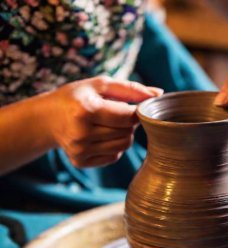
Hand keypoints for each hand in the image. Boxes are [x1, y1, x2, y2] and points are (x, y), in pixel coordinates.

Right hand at [45, 76, 162, 167]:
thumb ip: (131, 89)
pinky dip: (114, 146)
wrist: (48, 118)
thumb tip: (159, 94)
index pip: (127, 118)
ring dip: (123, 135)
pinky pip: (114, 157)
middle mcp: (81, 133)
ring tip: (110, 124)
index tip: (134, 107)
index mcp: (85, 110)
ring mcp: (80, 150)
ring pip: (123, 146)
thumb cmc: (77, 97)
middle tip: (119, 115)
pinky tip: (101, 136)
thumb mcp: (100, 85)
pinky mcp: (80, 162)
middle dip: (129, 124)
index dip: (136, 113)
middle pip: (127, 134)